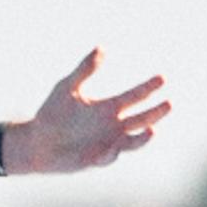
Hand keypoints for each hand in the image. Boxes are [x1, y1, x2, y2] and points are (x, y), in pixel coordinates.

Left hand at [8, 50, 171, 177]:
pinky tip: (113, 147)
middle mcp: (113, 126)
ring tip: (153, 129)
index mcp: (108, 108)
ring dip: (143, 137)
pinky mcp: (96, 159)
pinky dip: (112, 153)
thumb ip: (84, 69)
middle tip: (169, 102)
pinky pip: (108, 157)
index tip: (163, 78)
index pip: (134, 96)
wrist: (36, 140)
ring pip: (132, 141)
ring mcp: (107, 144)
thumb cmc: (52, 112)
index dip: (148, 88)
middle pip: (141, 119)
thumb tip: (101, 47)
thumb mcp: (67, 86)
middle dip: (156, 112)